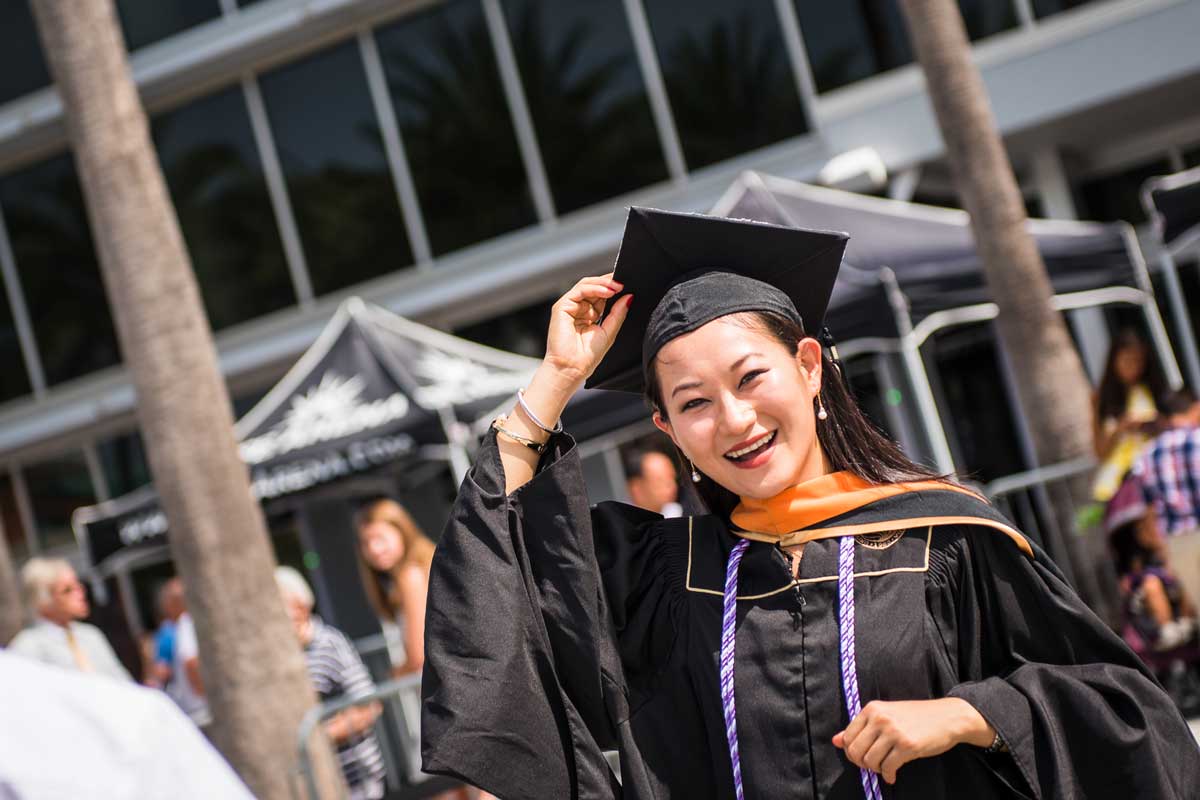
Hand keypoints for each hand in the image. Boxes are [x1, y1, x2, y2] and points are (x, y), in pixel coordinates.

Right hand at [543, 273, 631, 385]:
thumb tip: (629, 297)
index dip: (613, 289)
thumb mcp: (609, 331)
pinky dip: (594, 288)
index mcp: (589, 315)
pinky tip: (607, 291)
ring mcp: (569, 307)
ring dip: (604, 284)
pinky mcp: (562, 306)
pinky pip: (579, 290)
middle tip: (624, 282)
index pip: (601, 295)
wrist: (572, 368)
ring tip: (618, 286)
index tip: (628, 285)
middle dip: (610, 283)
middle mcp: (578, 309)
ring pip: (586, 285)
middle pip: (594, 287)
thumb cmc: (587, 357)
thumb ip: (618, 313)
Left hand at [832, 698, 993, 784]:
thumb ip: (860, 728)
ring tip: (884, 768)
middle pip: (855, 751)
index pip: (847, 737)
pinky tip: (893, 775)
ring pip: (869, 761)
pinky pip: (887, 768)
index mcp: (872, 709)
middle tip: (873, 766)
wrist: (947, 717)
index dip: (851, 752)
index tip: (862, 757)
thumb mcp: (886, 715)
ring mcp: (893, 732)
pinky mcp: (907, 746)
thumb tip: (835, 741)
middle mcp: (880, 718)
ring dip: (875, 770)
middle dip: (862, 763)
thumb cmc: (915, 717)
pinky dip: (888, 776)